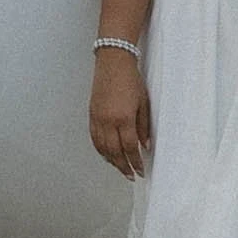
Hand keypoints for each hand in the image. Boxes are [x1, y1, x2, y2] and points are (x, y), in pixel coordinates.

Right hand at [89, 46, 152, 179]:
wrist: (113, 63)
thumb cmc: (131, 79)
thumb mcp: (144, 103)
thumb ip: (144, 126)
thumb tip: (145, 145)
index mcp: (123, 118)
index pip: (129, 148)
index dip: (135, 162)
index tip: (140, 170)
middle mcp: (108, 121)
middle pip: (114, 152)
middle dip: (123, 166)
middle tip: (131, 175)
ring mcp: (97, 119)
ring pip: (102, 148)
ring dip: (112, 161)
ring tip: (121, 168)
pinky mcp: (91, 115)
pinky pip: (94, 138)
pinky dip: (100, 150)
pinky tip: (107, 155)